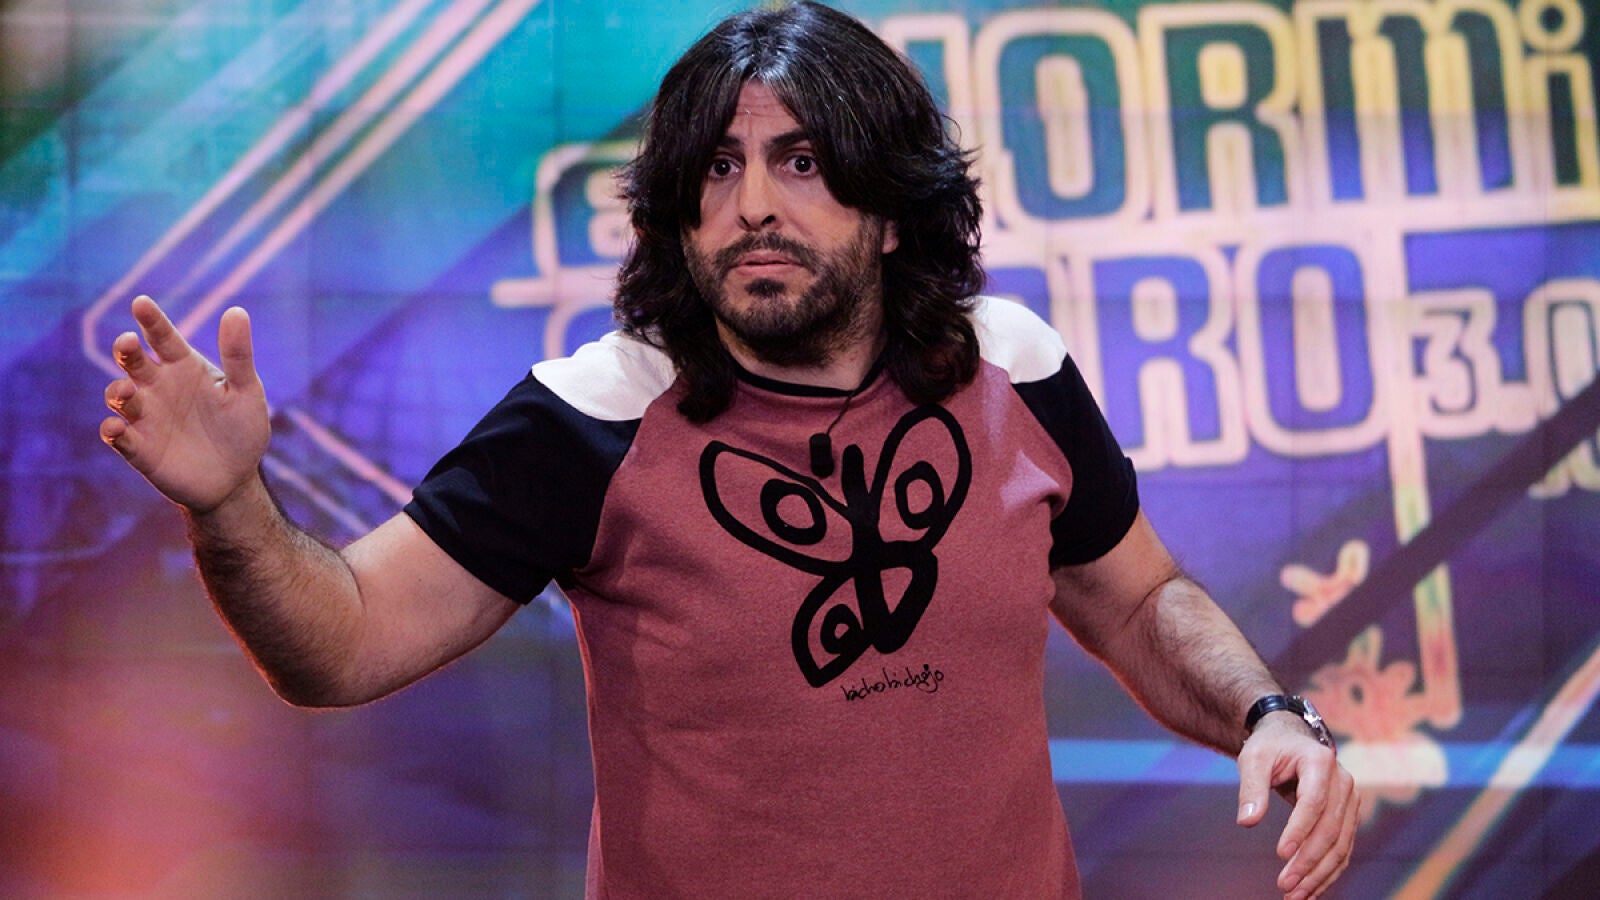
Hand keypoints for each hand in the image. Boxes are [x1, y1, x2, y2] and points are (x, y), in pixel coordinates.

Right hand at [100, 296, 270, 512]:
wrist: (234, 480)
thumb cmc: (241, 430)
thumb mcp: (246, 391)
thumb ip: (238, 354)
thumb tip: (237, 311)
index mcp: (184, 367)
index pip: (163, 337)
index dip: (151, 320)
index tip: (141, 303)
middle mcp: (159, 387)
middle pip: (133, 361)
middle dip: (126, 350)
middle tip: (128, 344)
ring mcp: (146, 417)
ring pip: (119, 395)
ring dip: (118, 390)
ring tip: (128, 389)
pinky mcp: (138, 448)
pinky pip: (115, 436)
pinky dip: (111, 431)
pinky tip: (117, 429)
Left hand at [1236, 712, 1357, 898]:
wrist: (1290, 740)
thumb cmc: (1270, 748)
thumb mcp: (1253, 759)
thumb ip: (1251, 789)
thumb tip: (1246, 821)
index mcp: (1320, 762)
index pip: (1314, 802)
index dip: (1299, 830)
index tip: (1281, 854)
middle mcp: (1343, 782)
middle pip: (1330, 829)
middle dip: (1308, 861)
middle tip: (1285, 885)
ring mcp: (1350, 800)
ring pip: (1340, 845)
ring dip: (1319, 874)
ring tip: (1295, 895)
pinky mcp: (1348, 816)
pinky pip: (1342, 849)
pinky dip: (1328, 872)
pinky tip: (1310, 890)